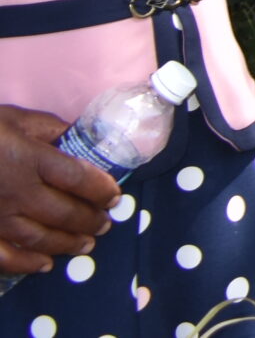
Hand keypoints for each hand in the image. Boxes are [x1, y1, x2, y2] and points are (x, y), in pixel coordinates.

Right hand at [0, 106, 116, 277]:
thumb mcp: (14, 119)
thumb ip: (48, 129)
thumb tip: (78, 137)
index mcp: (29, 158)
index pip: (77, 178)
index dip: (101, 189)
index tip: (115, 196)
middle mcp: (15, 191)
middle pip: (63, 212)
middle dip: (89, 220)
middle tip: (105, 223)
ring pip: (39, 237)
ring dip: (66, 243)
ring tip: (86, 244)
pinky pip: (4, 255)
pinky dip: (26, 263)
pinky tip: (44, 265)